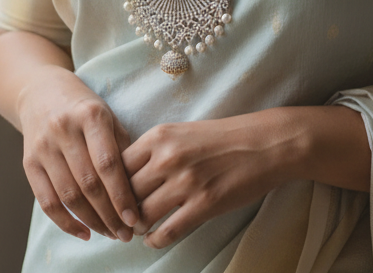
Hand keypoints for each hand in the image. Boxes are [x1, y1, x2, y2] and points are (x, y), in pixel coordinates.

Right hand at [18, 66, 138, 242]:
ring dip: (91, 222)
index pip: (108, 163)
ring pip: (68, 196)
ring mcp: (44, 146)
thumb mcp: (107, 115)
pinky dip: (65, 222)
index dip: (122, 195)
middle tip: (125, 234)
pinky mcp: (28, 162)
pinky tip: (84, 233)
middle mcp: (64, 129)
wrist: (40, 91)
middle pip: (88, 183)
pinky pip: (47, 201)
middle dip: (109, 214)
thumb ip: (122, 147)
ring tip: (110, 234)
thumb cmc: (83, 107)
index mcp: (90, 115)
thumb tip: (139, 190)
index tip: (135, 219)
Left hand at [122, 112, 297, 248]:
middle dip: (121, 210)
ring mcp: (186, 181)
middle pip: (126, 192)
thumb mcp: (181, 133)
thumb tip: (126, 177)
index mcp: (159, 136)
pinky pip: (167, 231)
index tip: (110, 198)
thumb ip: (154, 151)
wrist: (263, 143)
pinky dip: (155, 240)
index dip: (110, 186)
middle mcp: (168, 157)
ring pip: (143, 215)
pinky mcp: (204, 204)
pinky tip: (154, 239)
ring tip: (137, 230)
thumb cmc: (221, 138)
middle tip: (119, 220)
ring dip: (137, 227)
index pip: (117, 165)